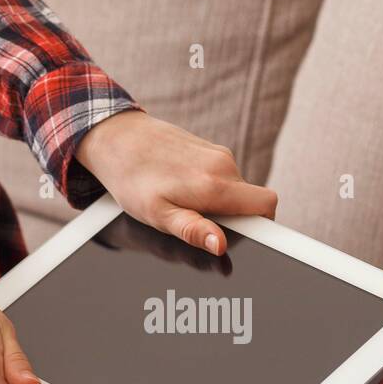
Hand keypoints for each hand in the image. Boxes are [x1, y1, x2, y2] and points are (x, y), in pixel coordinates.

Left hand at [75, 111, 277, 255]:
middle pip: (251, 200)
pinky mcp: (210, 148)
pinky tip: (181, 187)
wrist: (116, 138)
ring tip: (182, 202)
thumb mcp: (158, 215)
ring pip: (236, 189)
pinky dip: (210, 188)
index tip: (246, 237)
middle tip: (198, 223)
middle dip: (234, 218)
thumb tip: (221, 245)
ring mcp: (218, 154)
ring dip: (219, 203)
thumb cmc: (133, 179)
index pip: (267, 205)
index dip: (265, 225)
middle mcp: (223, 165)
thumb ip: (193, 230)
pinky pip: (223, 176)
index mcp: (215, 185)